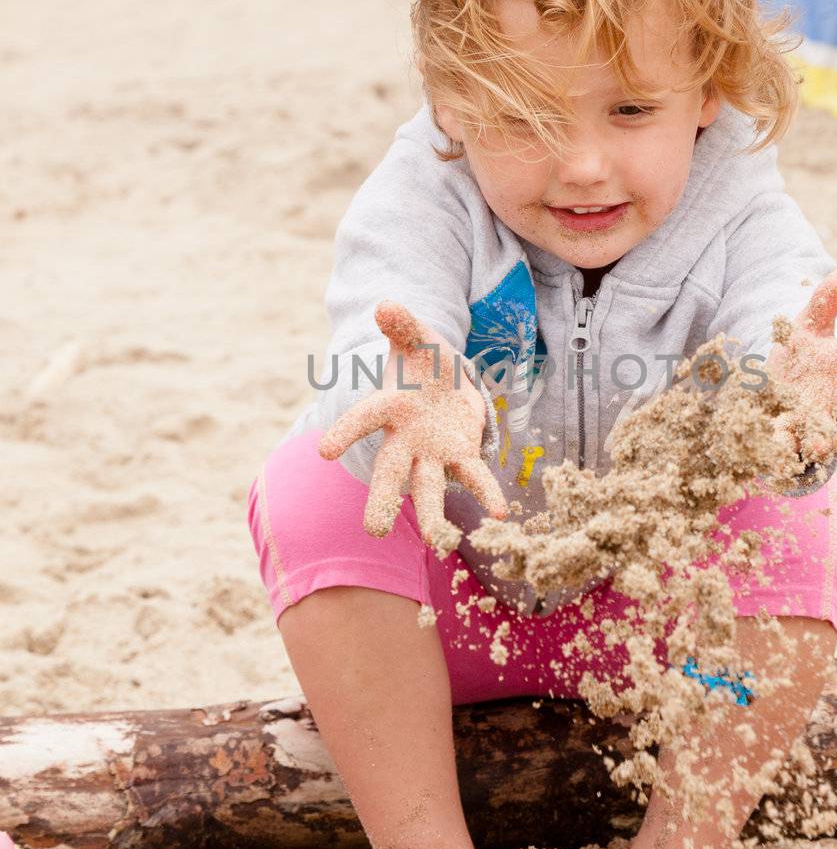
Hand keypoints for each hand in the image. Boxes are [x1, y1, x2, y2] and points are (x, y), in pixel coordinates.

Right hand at [319, 301, 506, 548]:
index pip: (363, 419)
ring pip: (427, 488)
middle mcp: (405, 438)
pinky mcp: (460, 455)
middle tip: (374, 531)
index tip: (324, 452)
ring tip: (442, 544)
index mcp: (389, 406)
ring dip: (434, 516)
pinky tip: (500, 514)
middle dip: (382, 499)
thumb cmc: (424, 360)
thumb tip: (385, 304)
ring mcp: (431, 452)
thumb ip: (402, 323)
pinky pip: (473, 477)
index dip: (345, 433)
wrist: (447, 381)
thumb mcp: (417, 337)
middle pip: (389, 471)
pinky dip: (486, 493)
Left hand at [765, 269, 836, 464]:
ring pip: (825, 436)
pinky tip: (770, 453)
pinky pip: (787, 448)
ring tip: (815, 445)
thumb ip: (827, 298)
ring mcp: (814, 420)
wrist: (784, 386)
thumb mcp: (813, 320)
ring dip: (820, 440)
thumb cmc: (806, 350)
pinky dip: (779, 452)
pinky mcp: (788, 438)